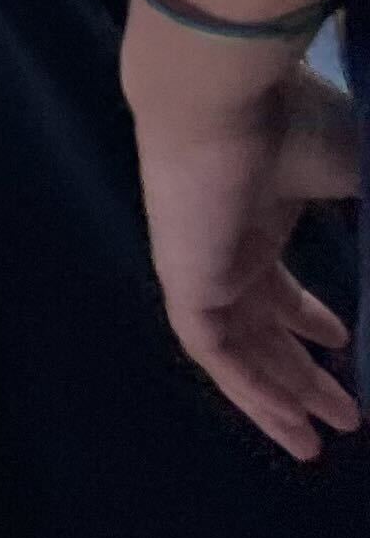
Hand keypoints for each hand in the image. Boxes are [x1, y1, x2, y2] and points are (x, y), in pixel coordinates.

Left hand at [127, 16, 364, 459]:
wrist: (225, 96)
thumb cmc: (297, 121)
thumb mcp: (362, 176)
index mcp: (260, 216)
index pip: (275, 283)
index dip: (308, 321)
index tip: (343, 344)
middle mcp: (225, 245)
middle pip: (260, 326)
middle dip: (301, 375)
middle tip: (345, 417)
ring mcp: (201, 265)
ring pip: (237, 348)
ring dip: (277, 395)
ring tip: (316, 441)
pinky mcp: (184, 281)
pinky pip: (211, 351)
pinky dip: (247, 389)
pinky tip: (284, 421)